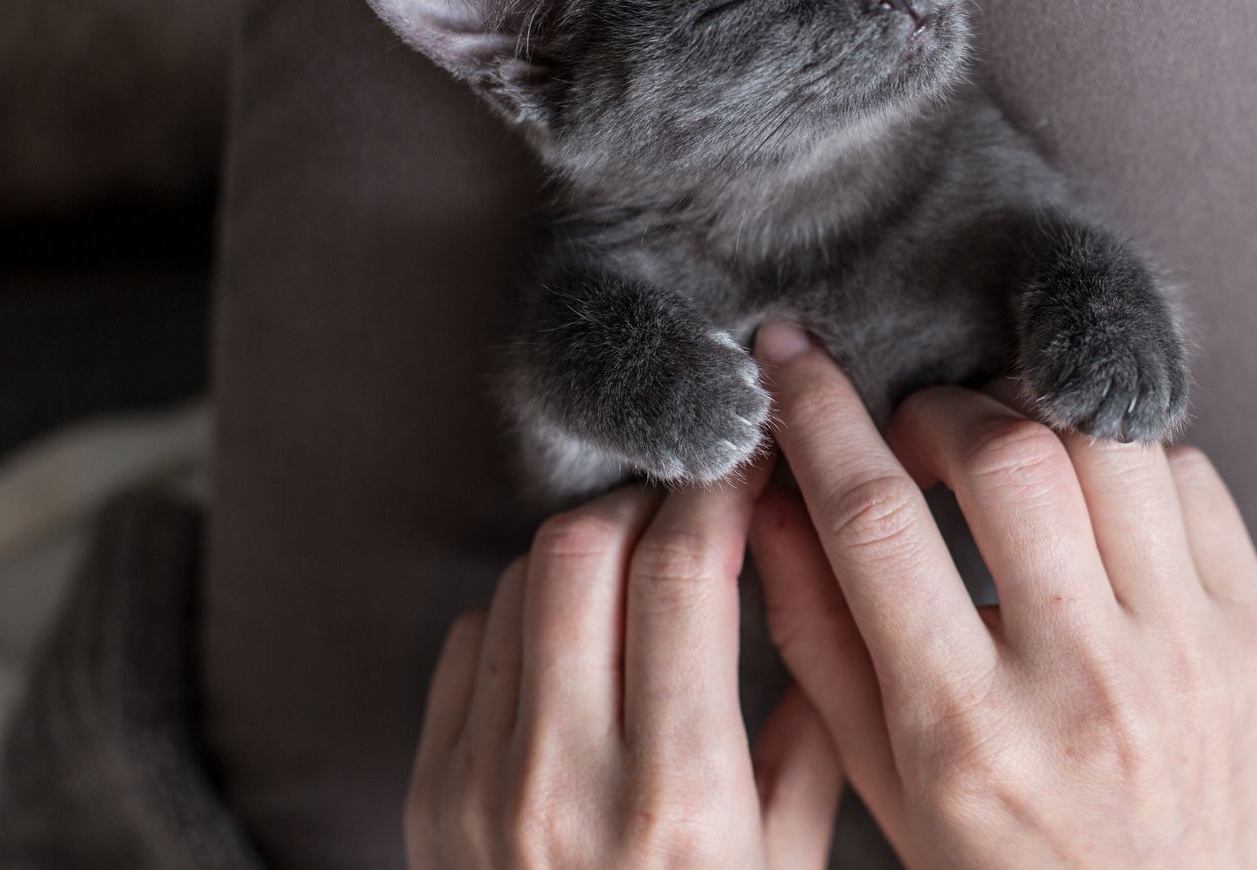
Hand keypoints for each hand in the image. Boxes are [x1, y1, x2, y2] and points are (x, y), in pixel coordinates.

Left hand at [406, 462, 841, 868]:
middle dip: (651, 496)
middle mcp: (567, 784)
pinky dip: (526, 607)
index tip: (754, 453)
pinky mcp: (429, 796)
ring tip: (642, 551)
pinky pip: (470, 642)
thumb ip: (808, 750)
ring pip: (520, 583)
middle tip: (697, 490)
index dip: (721, 487)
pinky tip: (577, 624)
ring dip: (588, 544)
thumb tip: (827, 619)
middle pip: (586, 552)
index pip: (684, 575)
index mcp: (678, 804)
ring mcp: (481, 788)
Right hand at [749, 321, 1256, 869]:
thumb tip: (767, 498)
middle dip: (938, 409)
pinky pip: (1191, 476)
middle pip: (1003, 457)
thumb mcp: (886, 783)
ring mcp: (1186, 652)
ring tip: (1001, 447)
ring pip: (1105, 445)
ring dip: (1034, 413)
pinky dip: (1124, 457)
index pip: (874, 521)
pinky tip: (1090, 495)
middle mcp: (1084, 684)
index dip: (819, 416)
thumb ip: (818, 638)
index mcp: (967, 733)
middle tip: (915, 432)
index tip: (788, 358)